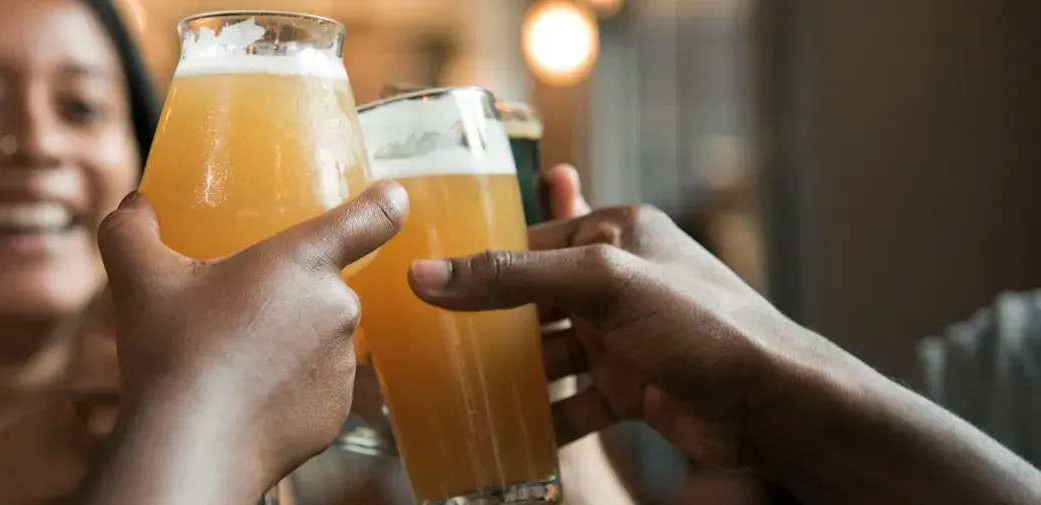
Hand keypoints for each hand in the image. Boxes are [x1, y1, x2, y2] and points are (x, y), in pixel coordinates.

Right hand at [97, 181, 407, 484]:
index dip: (384, 203)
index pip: (369, 217)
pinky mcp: (336, 413)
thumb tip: (133, 206)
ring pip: (318, 341)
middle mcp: (338, 308)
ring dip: (288, 344)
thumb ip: (131, 230)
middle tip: (235, 314)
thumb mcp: (140, 278)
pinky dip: (287, 391)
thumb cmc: (174, 352)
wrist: (192, 444)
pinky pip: (315, 389)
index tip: (389, 198)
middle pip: (322, 288)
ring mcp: (342, 365)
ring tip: (233, 361)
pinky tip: (245, 398)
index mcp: (304, 261)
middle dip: (286, 297)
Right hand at [407, 200, 829, 467]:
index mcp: (616, 233)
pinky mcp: (631, 388)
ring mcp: (624, 338)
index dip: (477, 261)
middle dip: (485, 326)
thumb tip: (427, 275)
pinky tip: (506, 435)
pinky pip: (572, 402)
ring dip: (509, 377)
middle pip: (532, 301)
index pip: (529, 241)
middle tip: (427, 344)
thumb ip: (514, 277)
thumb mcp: (602, 284)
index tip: (421, 284)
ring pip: (548, 355)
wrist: (773, 405)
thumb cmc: (703, 325)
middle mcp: (618, 281)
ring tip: (453, 393)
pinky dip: (542, 418)